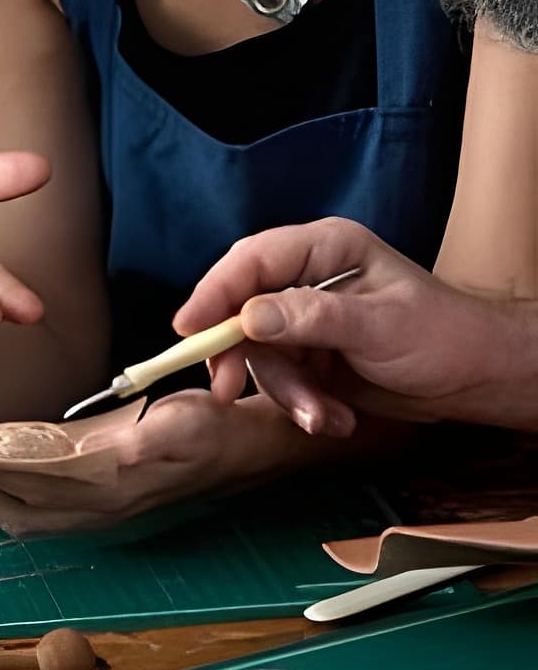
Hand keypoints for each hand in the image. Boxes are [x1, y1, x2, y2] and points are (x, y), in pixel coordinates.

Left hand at [0, 393, 309, 533]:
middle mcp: (97, 508)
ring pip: (23, 512)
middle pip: (14, 508)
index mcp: (108, 489)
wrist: (244, 447)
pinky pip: (41, 506)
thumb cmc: (209, 429)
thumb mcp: (178, 427)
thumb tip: (105, 458)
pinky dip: (8, 489)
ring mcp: (98, 509)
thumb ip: (139, 444)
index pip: (26, 488)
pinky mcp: (102, 500)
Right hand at [175, 219, 535, 436]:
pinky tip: (335, 419)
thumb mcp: (379, 326)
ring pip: (261, 355)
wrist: (480, 382)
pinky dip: (302, 406)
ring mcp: (305, 319)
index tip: (189, 329)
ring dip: (287, 393)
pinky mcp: (309, 356)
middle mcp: (305, 279)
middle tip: (227, 389)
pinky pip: (281, 381)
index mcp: (322, 249)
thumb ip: (312, 319)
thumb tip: (249, 318)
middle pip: (242, 310)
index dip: (214, 292)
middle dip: (241, 355)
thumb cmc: (446, 337)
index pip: (251, 262)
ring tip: (325, 417)